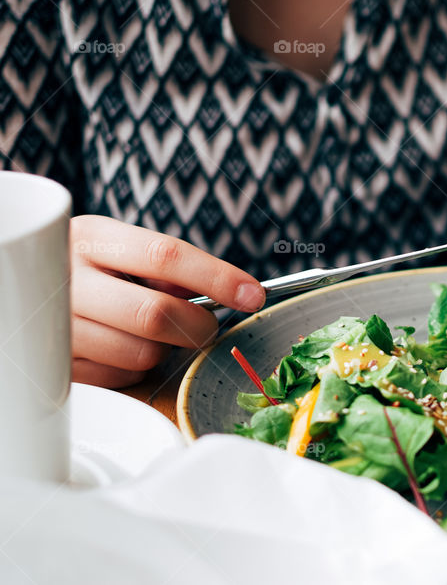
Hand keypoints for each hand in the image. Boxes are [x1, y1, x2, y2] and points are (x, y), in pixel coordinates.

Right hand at [70, 216, 264, 387]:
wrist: (20, 286)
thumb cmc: (92, 268)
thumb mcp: (123, 251)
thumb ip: (170, 270)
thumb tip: (227, 293)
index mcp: (93, 238)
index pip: (165, 255)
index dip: (217, 277)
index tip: (253, 294)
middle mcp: (66, 278)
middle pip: (156, 314)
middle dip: (196, 325)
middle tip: (205, 325)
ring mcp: (55, 326)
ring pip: (140, 354)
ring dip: (161, 349)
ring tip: (146, 333)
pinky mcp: (55, 365)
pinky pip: (120, 378)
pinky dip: (134, 369)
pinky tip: (120, 349)